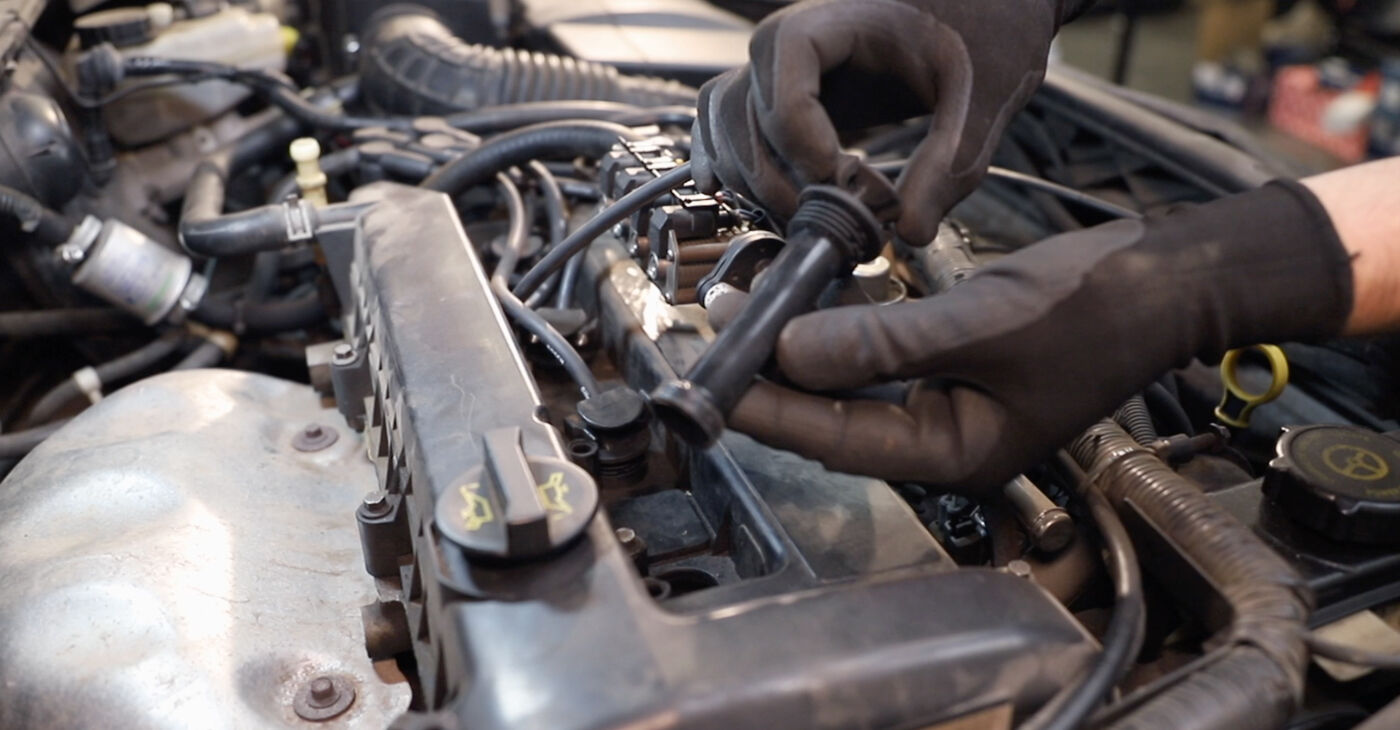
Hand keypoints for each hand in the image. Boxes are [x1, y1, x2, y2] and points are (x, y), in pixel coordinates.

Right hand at [690, 0, 1064, 244]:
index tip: (846, 183)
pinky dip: (734, 176)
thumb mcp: (985, 92)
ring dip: (762, 189)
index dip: (806, 144)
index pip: (784, 84)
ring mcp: (769, 74)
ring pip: (724, 136)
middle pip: (743, 121)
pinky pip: (721, 138)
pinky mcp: (769, 103)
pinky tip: (770, 203)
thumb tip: (909, 232)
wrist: (977, 10)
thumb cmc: (981, 29)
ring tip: (825, 211)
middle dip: (787, 183)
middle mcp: (784, 47)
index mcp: (831, 24)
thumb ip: (952, 161)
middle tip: (845, 217)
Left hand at [729, 181, 1353, 495]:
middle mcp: (943, 439)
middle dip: (774, 378)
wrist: (1169, 279)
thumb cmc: (1098, 310)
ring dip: (803, 350)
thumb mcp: (983, 324)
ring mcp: (948, 404)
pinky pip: (881, 356)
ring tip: (747, 311)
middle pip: (834, 416)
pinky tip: (807, 302)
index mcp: (954, 454)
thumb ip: (883, 342)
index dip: (769, 406)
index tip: (714, 377)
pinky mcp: (953, 366)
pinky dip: (844, 331)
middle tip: (716, 338)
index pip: (836, 439)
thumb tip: (792, 350)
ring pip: (853, 385)